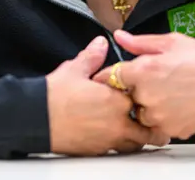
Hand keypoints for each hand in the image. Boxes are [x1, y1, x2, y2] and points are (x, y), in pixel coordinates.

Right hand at [46, 36, 169, 155]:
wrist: (35, 120)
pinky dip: (123, 144)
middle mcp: (117, 122)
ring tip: (144, 132)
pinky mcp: (98, 150)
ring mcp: (108, 139)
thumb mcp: (75, 69)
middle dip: (152, 121)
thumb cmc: (53, 97)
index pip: (141, 95)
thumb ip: (93, 56)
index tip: (145, 90)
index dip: (143, 92)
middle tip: (158, 119)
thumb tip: (101, 43)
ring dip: (140, 136)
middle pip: (146, 125)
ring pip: (135, 142)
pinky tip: (119, 138)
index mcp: (115, 99)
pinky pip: (118, 149)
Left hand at [93, 30, 194, 140]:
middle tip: (155, 80)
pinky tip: (177, 103)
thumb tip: (119, 37)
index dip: (113, 74)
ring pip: (139, 113)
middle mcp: (147, 96)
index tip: (117, 75)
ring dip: (147, 105)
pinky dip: (162, 117)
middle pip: (124, 96)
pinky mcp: (170, 130)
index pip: (110, 76)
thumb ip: (140, 43)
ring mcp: (158, 117)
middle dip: (133, 89)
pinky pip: (156, 125)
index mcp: (144, 70)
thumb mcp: (172, 41)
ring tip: (168, 92)